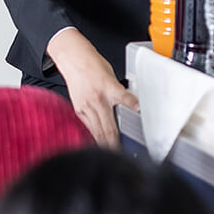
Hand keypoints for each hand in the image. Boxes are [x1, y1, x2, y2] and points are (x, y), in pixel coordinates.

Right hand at [47, 28, 138, 147]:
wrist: (74, 59)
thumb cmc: (94, 65)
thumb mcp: (111, 76)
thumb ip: (119, 92)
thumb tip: (130, 105)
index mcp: (109, 87)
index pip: (124, 98)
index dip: (133, 105)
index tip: (139, 112)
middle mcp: (97, 99)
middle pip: (108, 126)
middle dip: (115, 143)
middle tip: (123, 154)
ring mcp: (86, 106)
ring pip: (97, 131)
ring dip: (105, 144)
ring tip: (112, 154)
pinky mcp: (78, 110)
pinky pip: (88, 127)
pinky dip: (94, 136)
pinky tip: (99, 144)